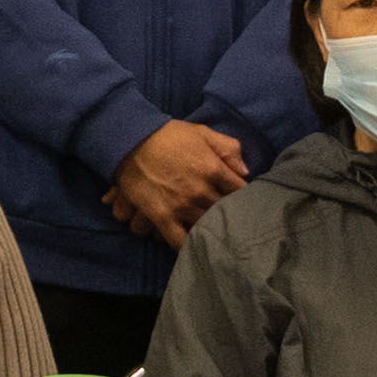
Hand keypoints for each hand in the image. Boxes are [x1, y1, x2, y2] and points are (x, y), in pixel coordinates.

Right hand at [106, 118, 250, 249]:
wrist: (131, 140)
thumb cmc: (168, 135)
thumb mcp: (202, 132)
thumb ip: (228, 148)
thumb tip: (245, 172)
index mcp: (214, 169)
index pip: (240, 191)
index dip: (241, 195)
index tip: (239, 197)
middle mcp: (201, 191)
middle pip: (224, 211)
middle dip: (227, 212)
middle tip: (227, 215)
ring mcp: (181, 207)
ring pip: (205, 226)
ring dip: (209, 227)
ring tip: (211, 228)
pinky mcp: (162, 217)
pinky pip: (179, 241)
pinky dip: (187, 245)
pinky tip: (192, 243)